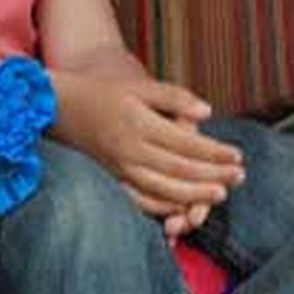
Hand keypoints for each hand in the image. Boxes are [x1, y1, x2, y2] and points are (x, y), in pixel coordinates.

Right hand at [58, 73, 244, 219]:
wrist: (53, 107)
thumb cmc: (97, 92)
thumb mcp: (135, 86)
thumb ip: (172, 97)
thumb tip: (207, 112)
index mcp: (137, 123)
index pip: (186, 143)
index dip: (215, 152)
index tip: (238, 156)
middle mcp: (128, 150)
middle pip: (180, 169)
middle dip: (214, 175)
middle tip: (240, 176)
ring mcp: (118, 168)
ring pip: (164, 189)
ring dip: (195, 194)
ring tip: (220, 194)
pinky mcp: (109, 179)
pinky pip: (140, 200)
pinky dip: (165, 207)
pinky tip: (184, 206)